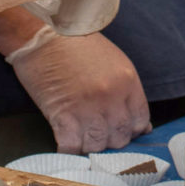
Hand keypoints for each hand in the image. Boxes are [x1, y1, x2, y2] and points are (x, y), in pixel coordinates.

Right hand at [10, 30, 150, 151]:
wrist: (43, 36)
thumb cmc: (78, 45)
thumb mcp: (114, 62)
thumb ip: (128, 92)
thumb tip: (141, 125)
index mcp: (127, 82)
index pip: (140, 121)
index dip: (131, 130)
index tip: (120, 130)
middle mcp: (112, 98)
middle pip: (120, 137)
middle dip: (110, 140)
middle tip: (98, 134)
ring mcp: (87, 108)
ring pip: (97, 146)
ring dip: (90, 146)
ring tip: (81, 137)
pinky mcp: (62, 115)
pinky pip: (71, 147)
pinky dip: (68, 150)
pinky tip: (66, 142)